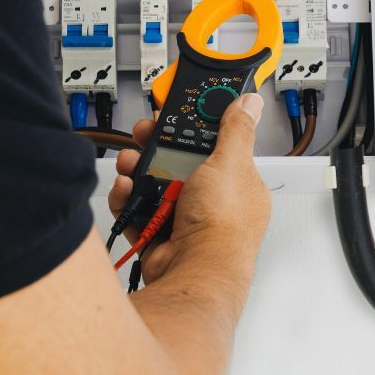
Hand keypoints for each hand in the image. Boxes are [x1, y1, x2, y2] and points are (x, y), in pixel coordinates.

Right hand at [108, 95, 272, 285]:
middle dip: (158, 148)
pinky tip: (125, 189)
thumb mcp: (231, 163)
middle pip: (181, 165)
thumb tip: (250, 104)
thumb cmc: (223, 224)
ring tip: (129, 162)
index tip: (176, 117)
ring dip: (139, 171)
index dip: (195, 129)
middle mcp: (213, 203)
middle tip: (143, 136)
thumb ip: (237, 130)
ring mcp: (186, 221)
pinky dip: (128, 200)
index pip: (217, 147)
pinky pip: (138, 212)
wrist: (195, 271)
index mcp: (238, 184)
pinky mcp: (160, 237)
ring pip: (156, 187)